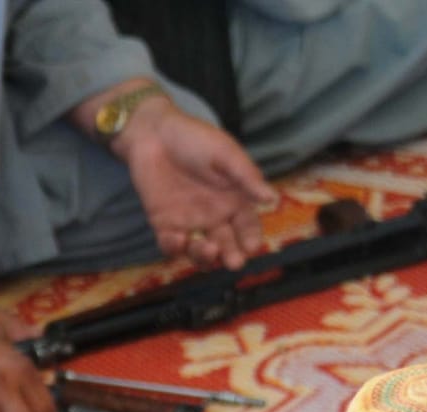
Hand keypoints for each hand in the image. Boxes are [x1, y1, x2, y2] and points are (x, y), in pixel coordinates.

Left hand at [113, 99, 273, 270]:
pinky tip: (179, 239)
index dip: (251, 238)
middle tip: (234, 262)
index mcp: (234, 199)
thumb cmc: (194, 139)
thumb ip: (246, 177)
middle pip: (227, 244)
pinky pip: (170, 245)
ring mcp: (189, 222)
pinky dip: (175, 247)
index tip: (252, 247)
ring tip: (209, 250)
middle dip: (232, 255)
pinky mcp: (164, 224)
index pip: (248, 226)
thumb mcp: (225, 154)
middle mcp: (214, 215)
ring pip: (200, 251)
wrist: (154, 134)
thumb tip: (272, 198)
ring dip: (205, 257)